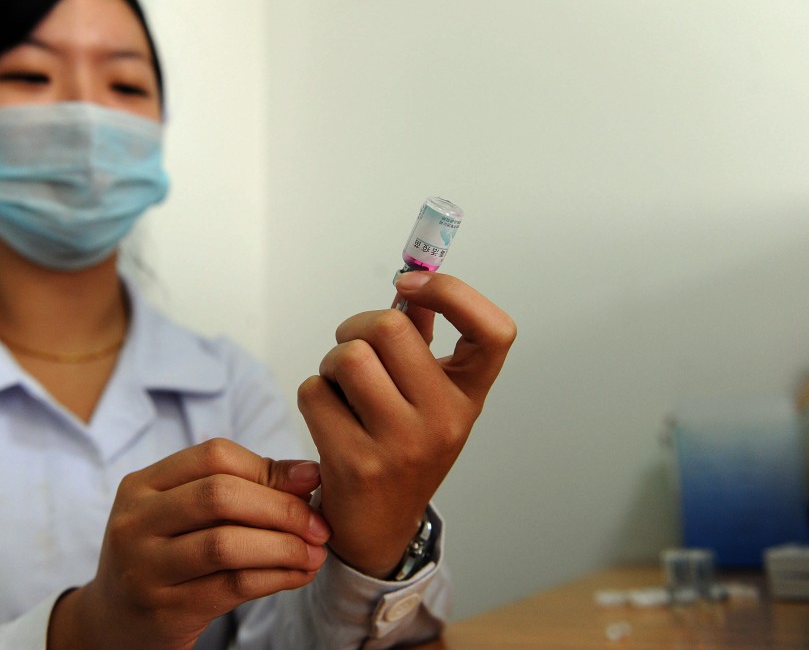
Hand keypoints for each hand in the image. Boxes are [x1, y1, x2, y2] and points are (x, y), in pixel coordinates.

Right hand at [48, 439, 330, 649]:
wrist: (113, 622)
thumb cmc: (165, 555)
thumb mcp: (185, 513)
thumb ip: (239, 487)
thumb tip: (309, 473)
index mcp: (141, 484)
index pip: (213, 456)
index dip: (268, 467)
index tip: (311, 482)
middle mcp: (135, 522)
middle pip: (220, 495)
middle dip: (281, 507)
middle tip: (319, 524)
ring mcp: (145, 567)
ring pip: (226, 544)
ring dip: (283, 546)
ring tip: (316, 552)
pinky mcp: (164, 610)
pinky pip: (231, 586)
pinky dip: (275, 578)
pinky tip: (299, 575)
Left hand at [298, 272, 514, 577]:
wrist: (379, 526)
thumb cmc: (400, 447)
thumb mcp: (427, 398)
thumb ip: (420, 342)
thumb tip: (409, 289)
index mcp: (468, 395)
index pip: (494, 331)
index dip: (454, 292)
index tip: (411, 282)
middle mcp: (446, 420)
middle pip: (391, 327)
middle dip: (357, 327)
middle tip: (353, 348)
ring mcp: (403, 444)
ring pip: (348, 357)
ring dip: (331, 362)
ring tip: (340, 386)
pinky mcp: (357, 463)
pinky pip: (315, 392)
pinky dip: (314, 394)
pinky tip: (329, 418)